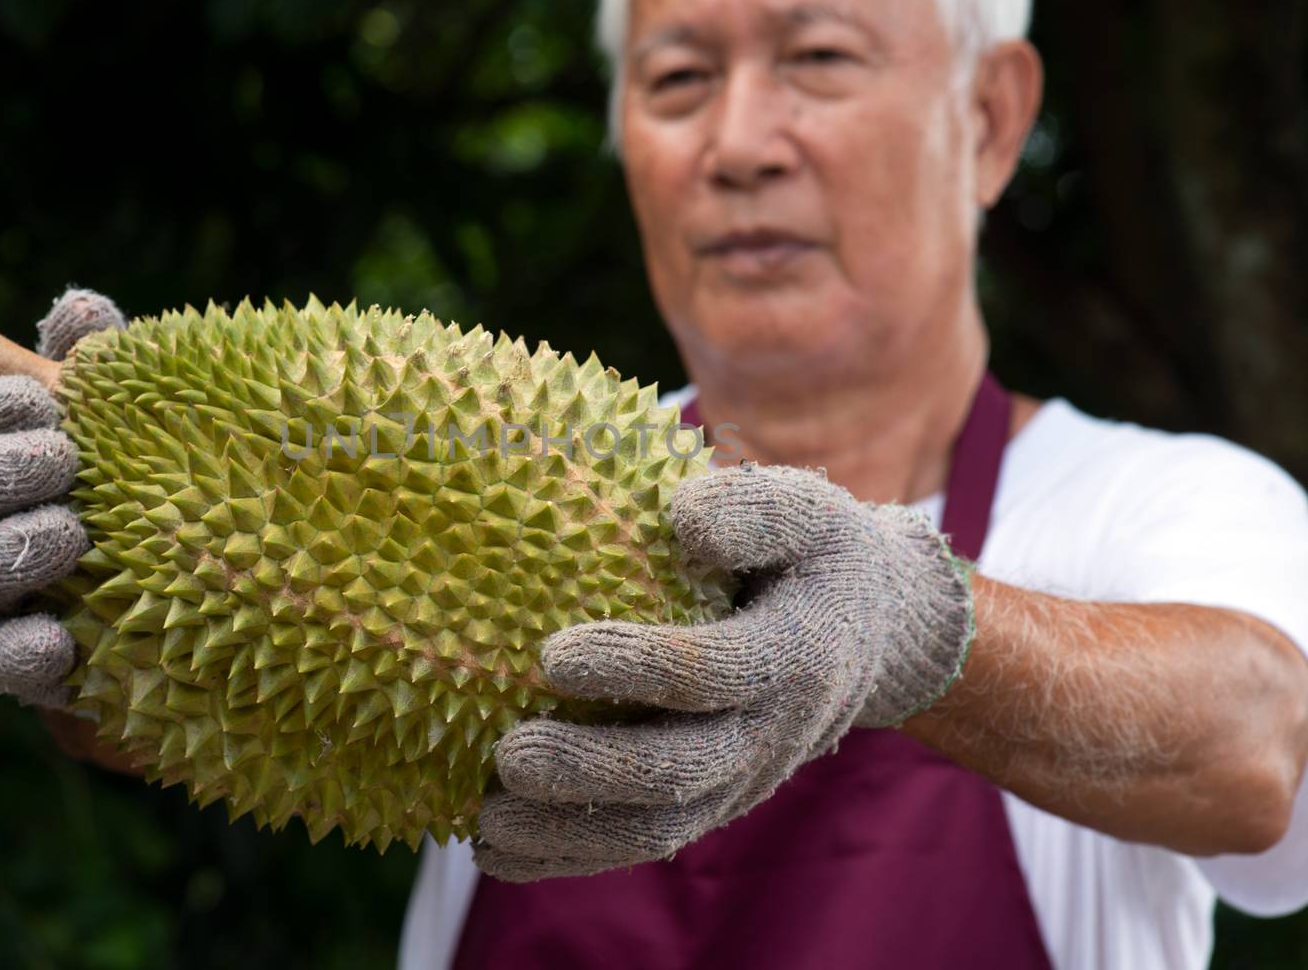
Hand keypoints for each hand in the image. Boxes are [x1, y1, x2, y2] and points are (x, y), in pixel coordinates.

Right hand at [0, 288, 125, 707]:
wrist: (136, 596)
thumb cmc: (107, 480)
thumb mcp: (102, 420)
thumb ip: (86, 364)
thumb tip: (84, 310)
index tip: (40, 401)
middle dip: (5, 473)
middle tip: (64, 461)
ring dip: (18, 550)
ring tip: (73, 536)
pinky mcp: (2, 661)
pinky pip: (1, 661)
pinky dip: (26, 652)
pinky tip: (61, 642)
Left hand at [473, 464, 975, 881]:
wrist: (874, 636)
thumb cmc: (817, 555)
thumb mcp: (807, 511)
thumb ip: (754, 507)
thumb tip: (684, 517)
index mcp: (794, 657)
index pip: (711, 672)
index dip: (635, 667)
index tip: (553, 654)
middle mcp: (769, 736)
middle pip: (679, 771)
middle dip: (591, 771)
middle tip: (511, 754)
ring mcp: (740, 782)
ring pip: (656, 829)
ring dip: (570, 833)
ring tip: (490, 822)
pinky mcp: (710, 804)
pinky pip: (641, 845)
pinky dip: (570, 857)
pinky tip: (497, 851)